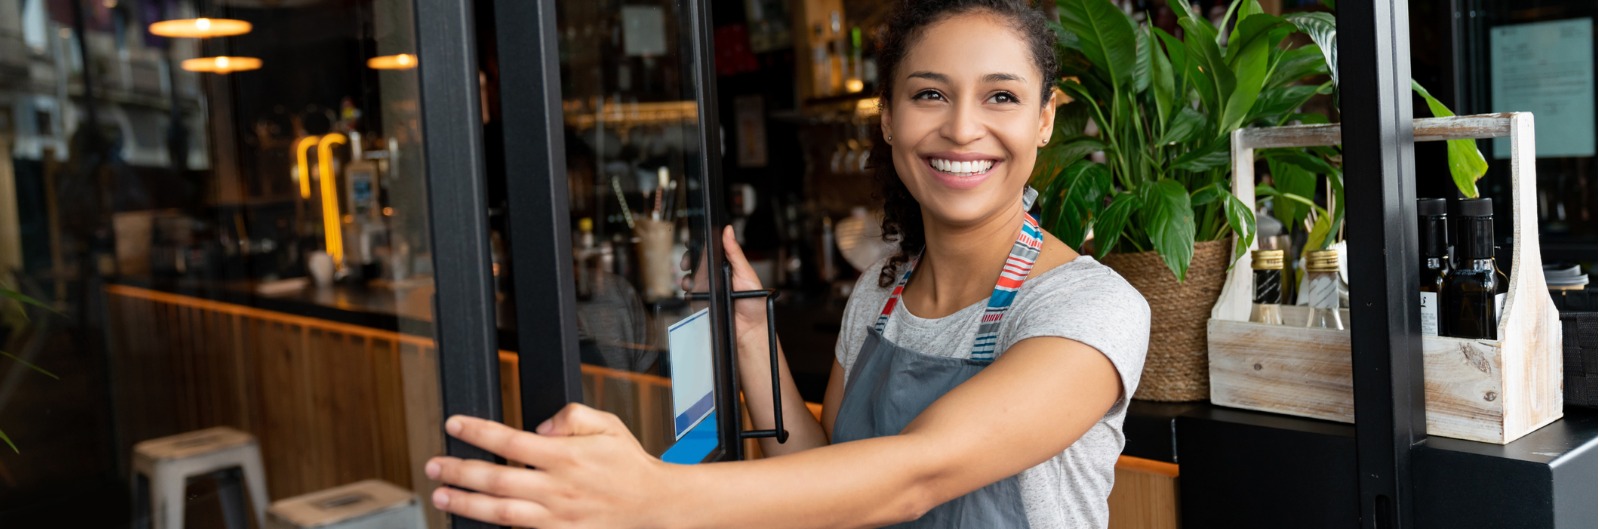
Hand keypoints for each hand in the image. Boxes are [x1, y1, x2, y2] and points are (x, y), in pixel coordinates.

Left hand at [425, 404, 673, 527]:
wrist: (655, 503)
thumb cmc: (628, 463)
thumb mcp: (607, 424)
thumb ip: (572, 416)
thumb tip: (540, 426)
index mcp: (566, 456)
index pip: (509, 442)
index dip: (477, 432)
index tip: (454, 424)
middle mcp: (558, 488)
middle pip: (496, 480)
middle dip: (458, 472)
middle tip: (433, 466)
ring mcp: (558, 517)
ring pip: (501, 512)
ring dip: (467, 505)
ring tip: (442, 497)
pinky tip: (477, 522)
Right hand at [679, 226, 770, 354]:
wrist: (750, 331)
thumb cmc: (754, 303)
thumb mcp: (746, 273)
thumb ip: (735, 253)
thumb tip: (728, 231)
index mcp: (728, 266)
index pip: (711, 250)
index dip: (700, 245)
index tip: (693, 241)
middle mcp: (716, 276)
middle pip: (697, 262)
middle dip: (689, 259)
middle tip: (687, 262)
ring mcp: (708, 289)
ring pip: (691, 277)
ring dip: (687, 276)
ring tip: (690, 280)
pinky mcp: (702, 302)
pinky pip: (690, 294)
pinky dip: (687, 291)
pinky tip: (691, 291)